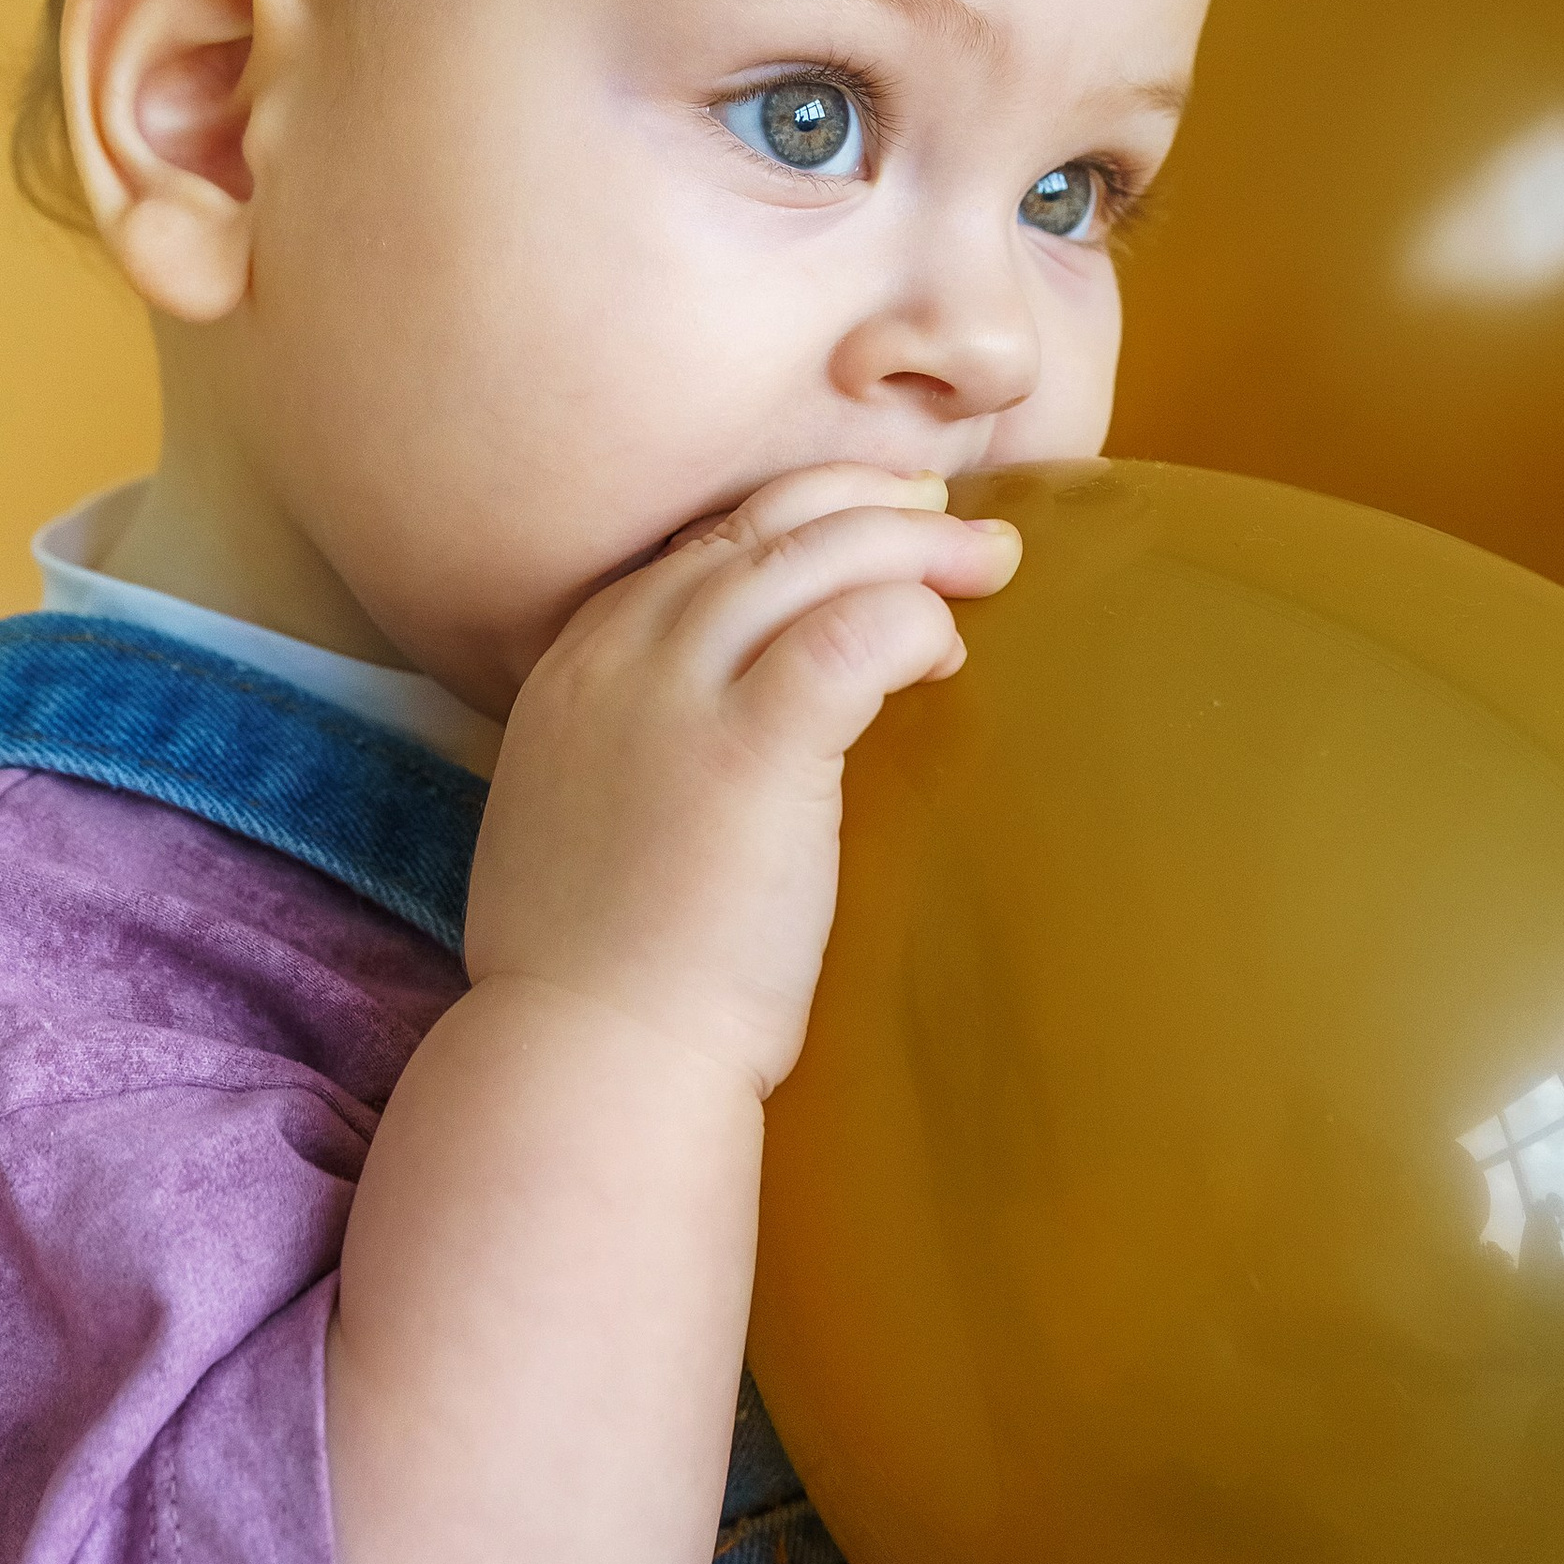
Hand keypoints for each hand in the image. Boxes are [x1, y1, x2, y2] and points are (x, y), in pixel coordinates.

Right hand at [461, 465, 1019, 1094]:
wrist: (591, 1057)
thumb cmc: (602, 971)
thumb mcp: (579, 816)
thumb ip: (631, 745)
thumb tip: (706, 740)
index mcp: (575, 665)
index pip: (700, 545)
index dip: (797, 523)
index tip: (867, 533)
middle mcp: (618, 654)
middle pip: (763, 525)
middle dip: (869, 506)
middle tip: (947, 519)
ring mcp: (678, 692)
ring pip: (814, 554)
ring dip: (915, 547)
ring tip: (988, 562)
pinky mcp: (752, 745)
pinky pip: (854, 632)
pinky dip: (913, 621)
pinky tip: (946, 655)